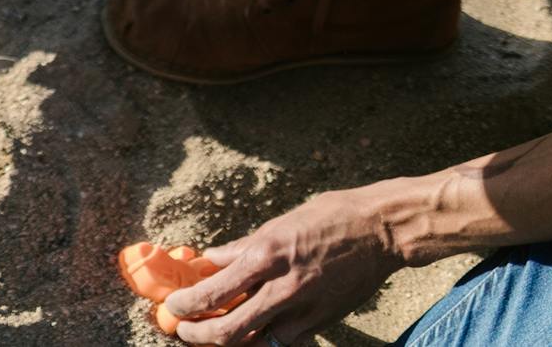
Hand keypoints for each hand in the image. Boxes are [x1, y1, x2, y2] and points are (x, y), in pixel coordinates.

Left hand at [165, 189, 403, 344]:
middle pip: (228, 331)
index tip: (171, 306)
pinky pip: (282, 342)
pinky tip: (250, 331)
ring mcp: (303, 310)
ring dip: (227, 342)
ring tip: (211, 332)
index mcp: (265, 256)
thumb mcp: (275, 225)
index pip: (213, 293)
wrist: (380, 231)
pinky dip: (261, 341)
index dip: (185, 306)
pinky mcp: (321, 323)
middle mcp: (281, 288)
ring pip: (254, 344)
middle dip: (197, 335)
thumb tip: (210, 260)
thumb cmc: (327, 218)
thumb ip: (241, 248)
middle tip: (182, 330)